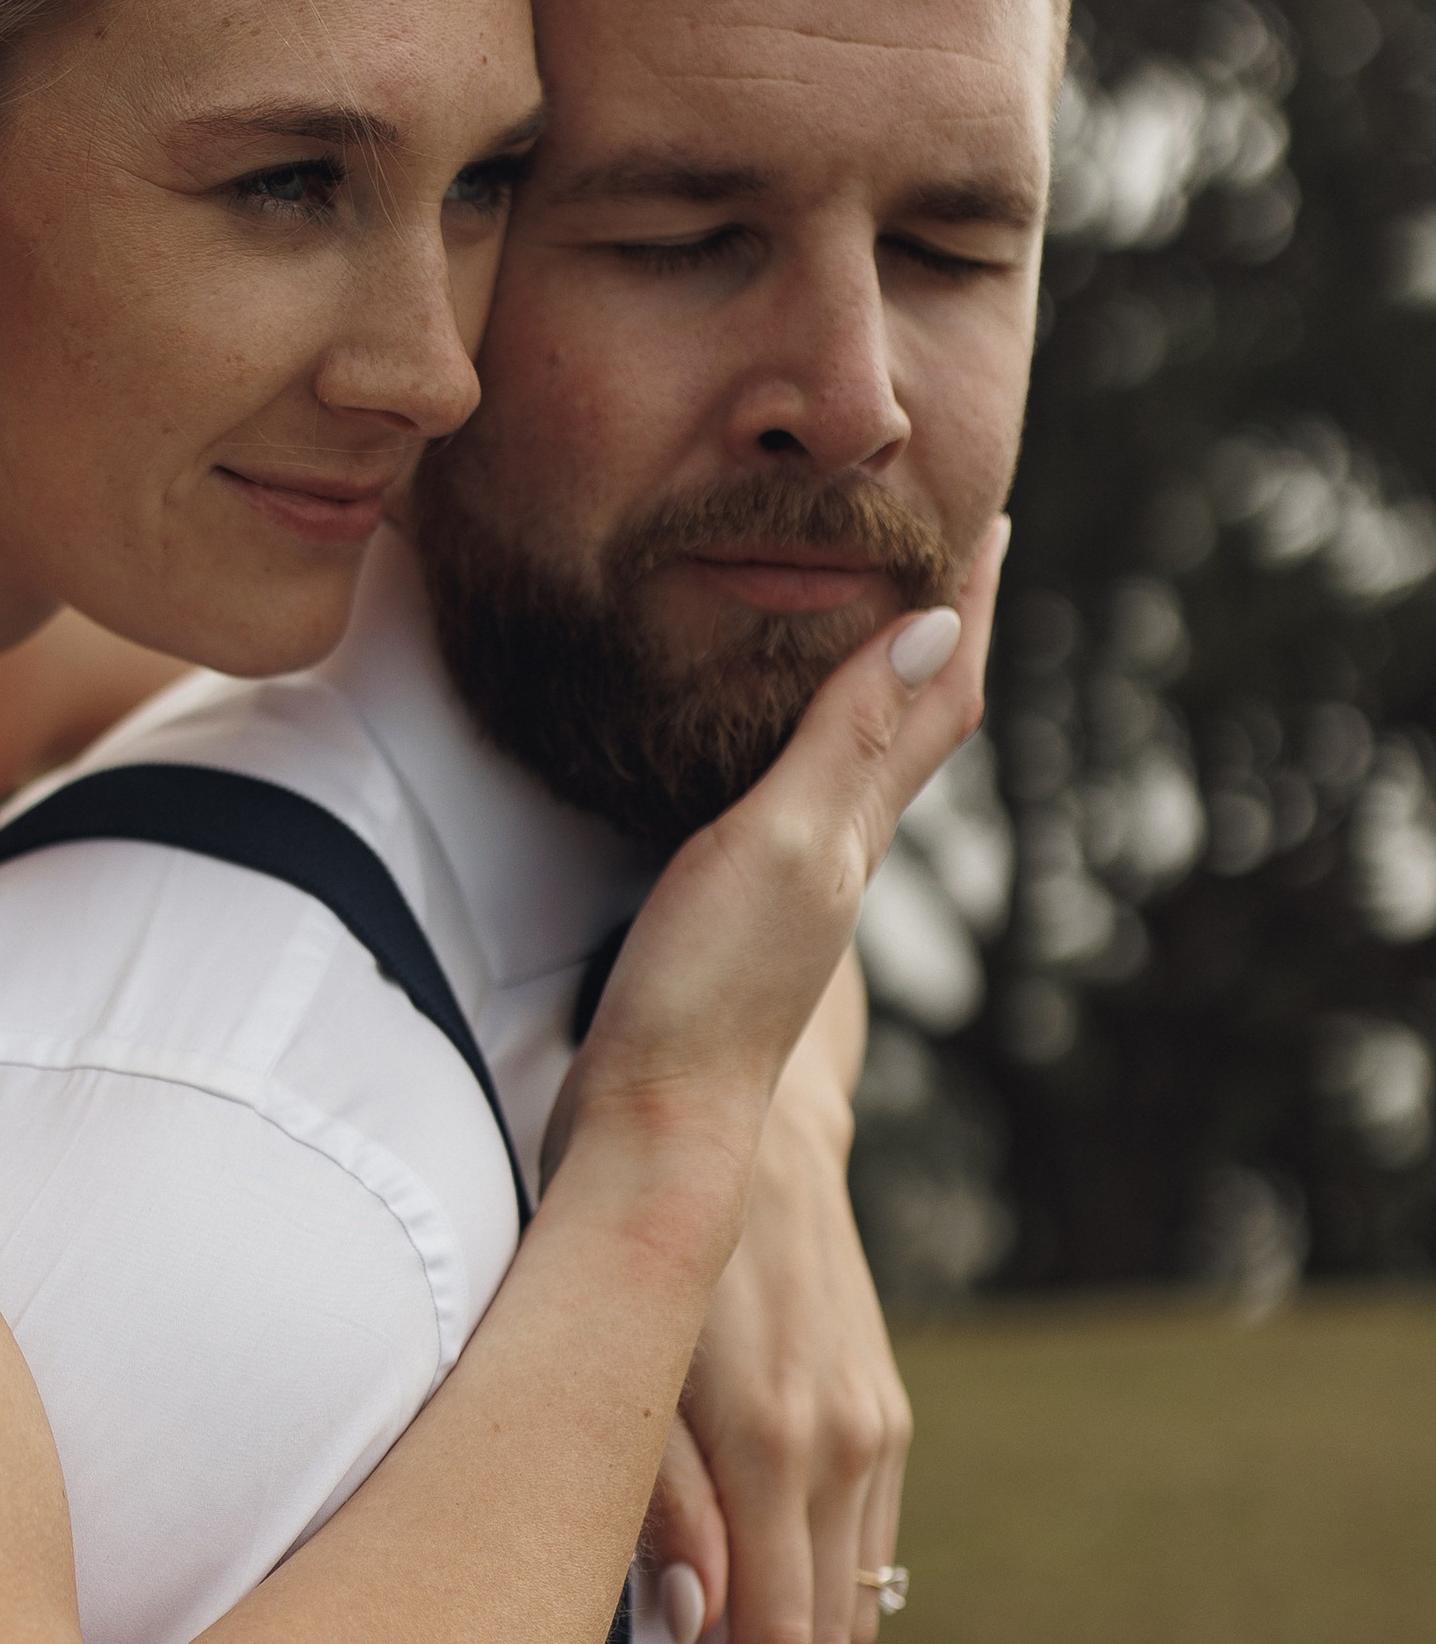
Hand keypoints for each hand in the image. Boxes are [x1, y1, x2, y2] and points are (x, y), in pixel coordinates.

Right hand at [540, 522, 1006, 1208]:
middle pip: (910, 725)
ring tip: (857, 620)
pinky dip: (796, 745)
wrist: (651, 1122)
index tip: (991, 520)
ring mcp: (785, 893)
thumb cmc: (708, 990)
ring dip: (868, 687)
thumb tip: (934, 628)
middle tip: (941, 551)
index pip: (938, 694)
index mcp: (855, 826)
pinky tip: (756, 746)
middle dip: (933, 634)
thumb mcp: (780, 842)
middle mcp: (837, 856)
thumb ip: (842, 739)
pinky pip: (785, 802)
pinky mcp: (728, 920)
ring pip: (851, 764)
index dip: (969, 606)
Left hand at [640, 963, 910, 1643]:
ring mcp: (873, 1425)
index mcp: (771, 1440)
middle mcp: (840, 1442)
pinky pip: (867, 1551)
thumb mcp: (613, 1351)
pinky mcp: (880, 1407)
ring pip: (857, 1608)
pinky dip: (833, 1626)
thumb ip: (655, 1492)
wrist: (738, 1113)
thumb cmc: (628, 1225)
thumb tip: (697, 1629)